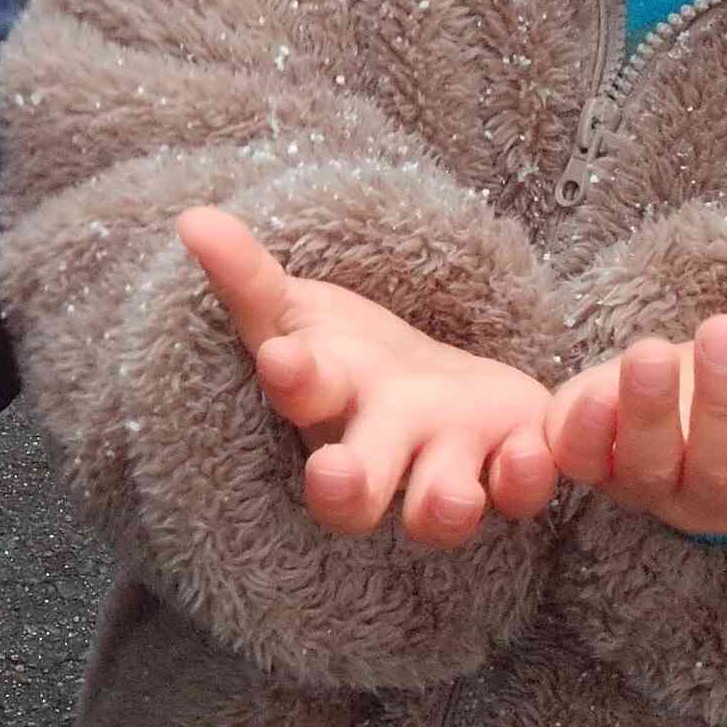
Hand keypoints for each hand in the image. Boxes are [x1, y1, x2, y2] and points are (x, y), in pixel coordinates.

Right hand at [179, 207, 558, 547]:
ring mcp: (447, 463)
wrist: (436, 401)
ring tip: (451, 495)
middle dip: (345, 488)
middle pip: (354, 488)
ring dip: (443, 506)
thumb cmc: (352, 362)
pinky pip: (523, 488)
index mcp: (326, 403)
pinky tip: (535, 451)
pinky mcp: (511, 465)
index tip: (284, 359)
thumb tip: (192, 217)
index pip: (298, 395)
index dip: (292, 381)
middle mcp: (381, 449)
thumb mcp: (297, 314)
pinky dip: (531, 476)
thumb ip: (249, 276)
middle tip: (335, 479)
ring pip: (438, 509)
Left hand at [547, 314, 726, 557]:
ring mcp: (649, 482)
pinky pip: (575, 457)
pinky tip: (584, 391)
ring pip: (642, 462)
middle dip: (726, 406)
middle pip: (725, 465)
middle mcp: (718, 491)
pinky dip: (575, 429)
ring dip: (643, 410)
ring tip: (652, 350)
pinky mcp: (588, 462)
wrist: (687, 410)